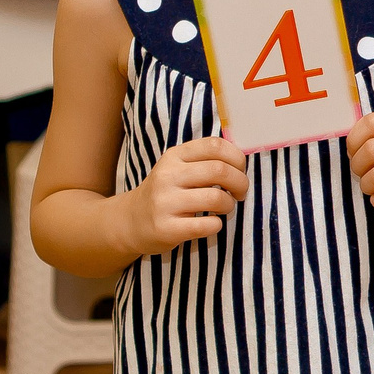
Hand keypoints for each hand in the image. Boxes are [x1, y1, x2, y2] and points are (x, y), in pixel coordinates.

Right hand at [121, 137, 246, 253]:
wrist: (131, 221)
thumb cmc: (166, 193)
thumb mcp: (178, 168)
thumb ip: (205, 160)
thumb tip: (242, 159)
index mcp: (175, 157)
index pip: (214, 145)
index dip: (237, 158)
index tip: (240, 170)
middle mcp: (167, 176)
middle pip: (220, 170)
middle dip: (240, 183)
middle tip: (239, 193)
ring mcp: (165, 202)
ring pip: (216, 198)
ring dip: (229, 205)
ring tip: (224, 208)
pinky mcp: (167, 228)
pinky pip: (207, 225)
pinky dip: (217, 224)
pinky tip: (211, 223)